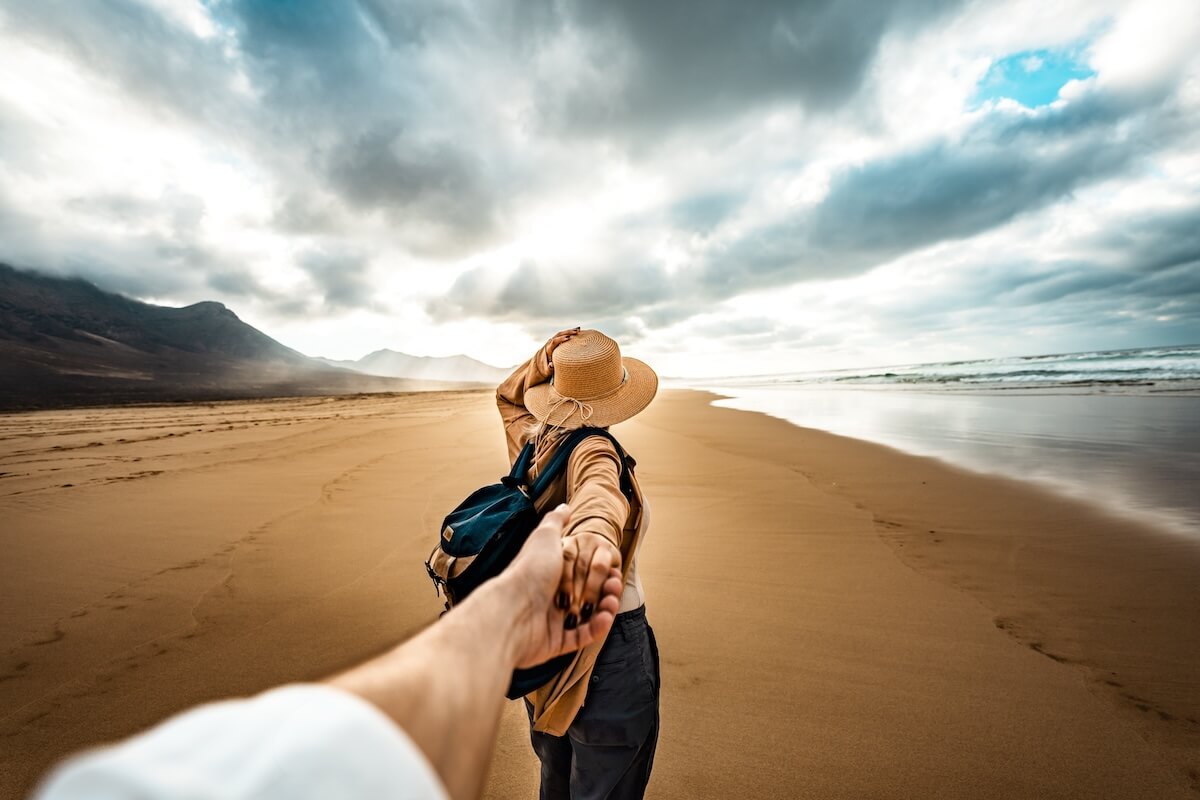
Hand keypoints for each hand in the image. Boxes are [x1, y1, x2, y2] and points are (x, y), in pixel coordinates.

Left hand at [503, 505, 621, 668]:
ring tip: (612, 600)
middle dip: (605, 590)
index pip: (580, 574)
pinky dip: (597, 627)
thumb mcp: (545, 537)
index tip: (612, 570)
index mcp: (548, 575)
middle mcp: (549, 597)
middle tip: (614, 586)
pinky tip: (606, 615)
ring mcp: (552, 621)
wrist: (513, 609)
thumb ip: (556, 522)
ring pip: (587, 617)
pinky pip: (582, 636)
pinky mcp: (556, 643)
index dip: (598, 572)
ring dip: (605, 608)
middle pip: (586, 595)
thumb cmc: (529, 571)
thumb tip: (565, 506)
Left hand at [544, 327, 580, 368]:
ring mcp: (553, 341)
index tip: (568, 338)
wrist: (542, 365)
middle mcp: (550, 343)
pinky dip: (569, 332)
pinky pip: (563, 335)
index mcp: (548, 349)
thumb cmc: (546, 369)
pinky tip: (578, 330)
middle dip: (567, 332)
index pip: (554, 341)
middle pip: (558, 335)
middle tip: (576, 332)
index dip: (560, 339)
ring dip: (569, 331)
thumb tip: (551, 365)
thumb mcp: (547, 370)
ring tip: (578, 330)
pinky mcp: (556, 342)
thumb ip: (549, 368)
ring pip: (561, 333)